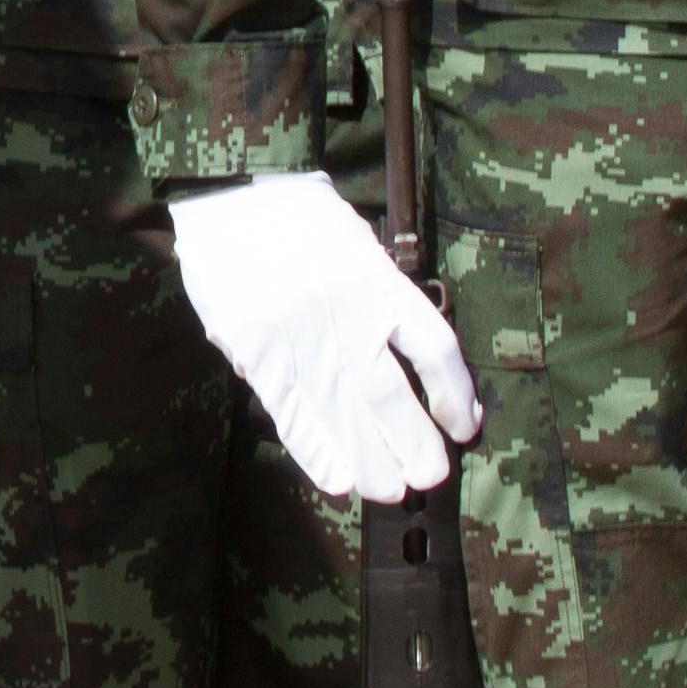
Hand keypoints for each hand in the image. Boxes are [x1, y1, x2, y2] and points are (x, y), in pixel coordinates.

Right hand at [168, 172, 482, 502]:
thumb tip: (407, 369)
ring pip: (340, 412)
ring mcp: (294, 332)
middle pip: (388, 393)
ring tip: (389, 490)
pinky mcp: (253, 348)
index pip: (432, 346)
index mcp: (375, 277)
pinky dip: (315, 449)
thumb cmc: (296, 219)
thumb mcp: (353, 242)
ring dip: (369, 459)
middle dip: (413, 443)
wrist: (224, 197)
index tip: (462, 426)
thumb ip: (379, 296)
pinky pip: (290, 409)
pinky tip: (337, 477)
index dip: (454, 395)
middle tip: (429, 476)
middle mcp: (341, 309)